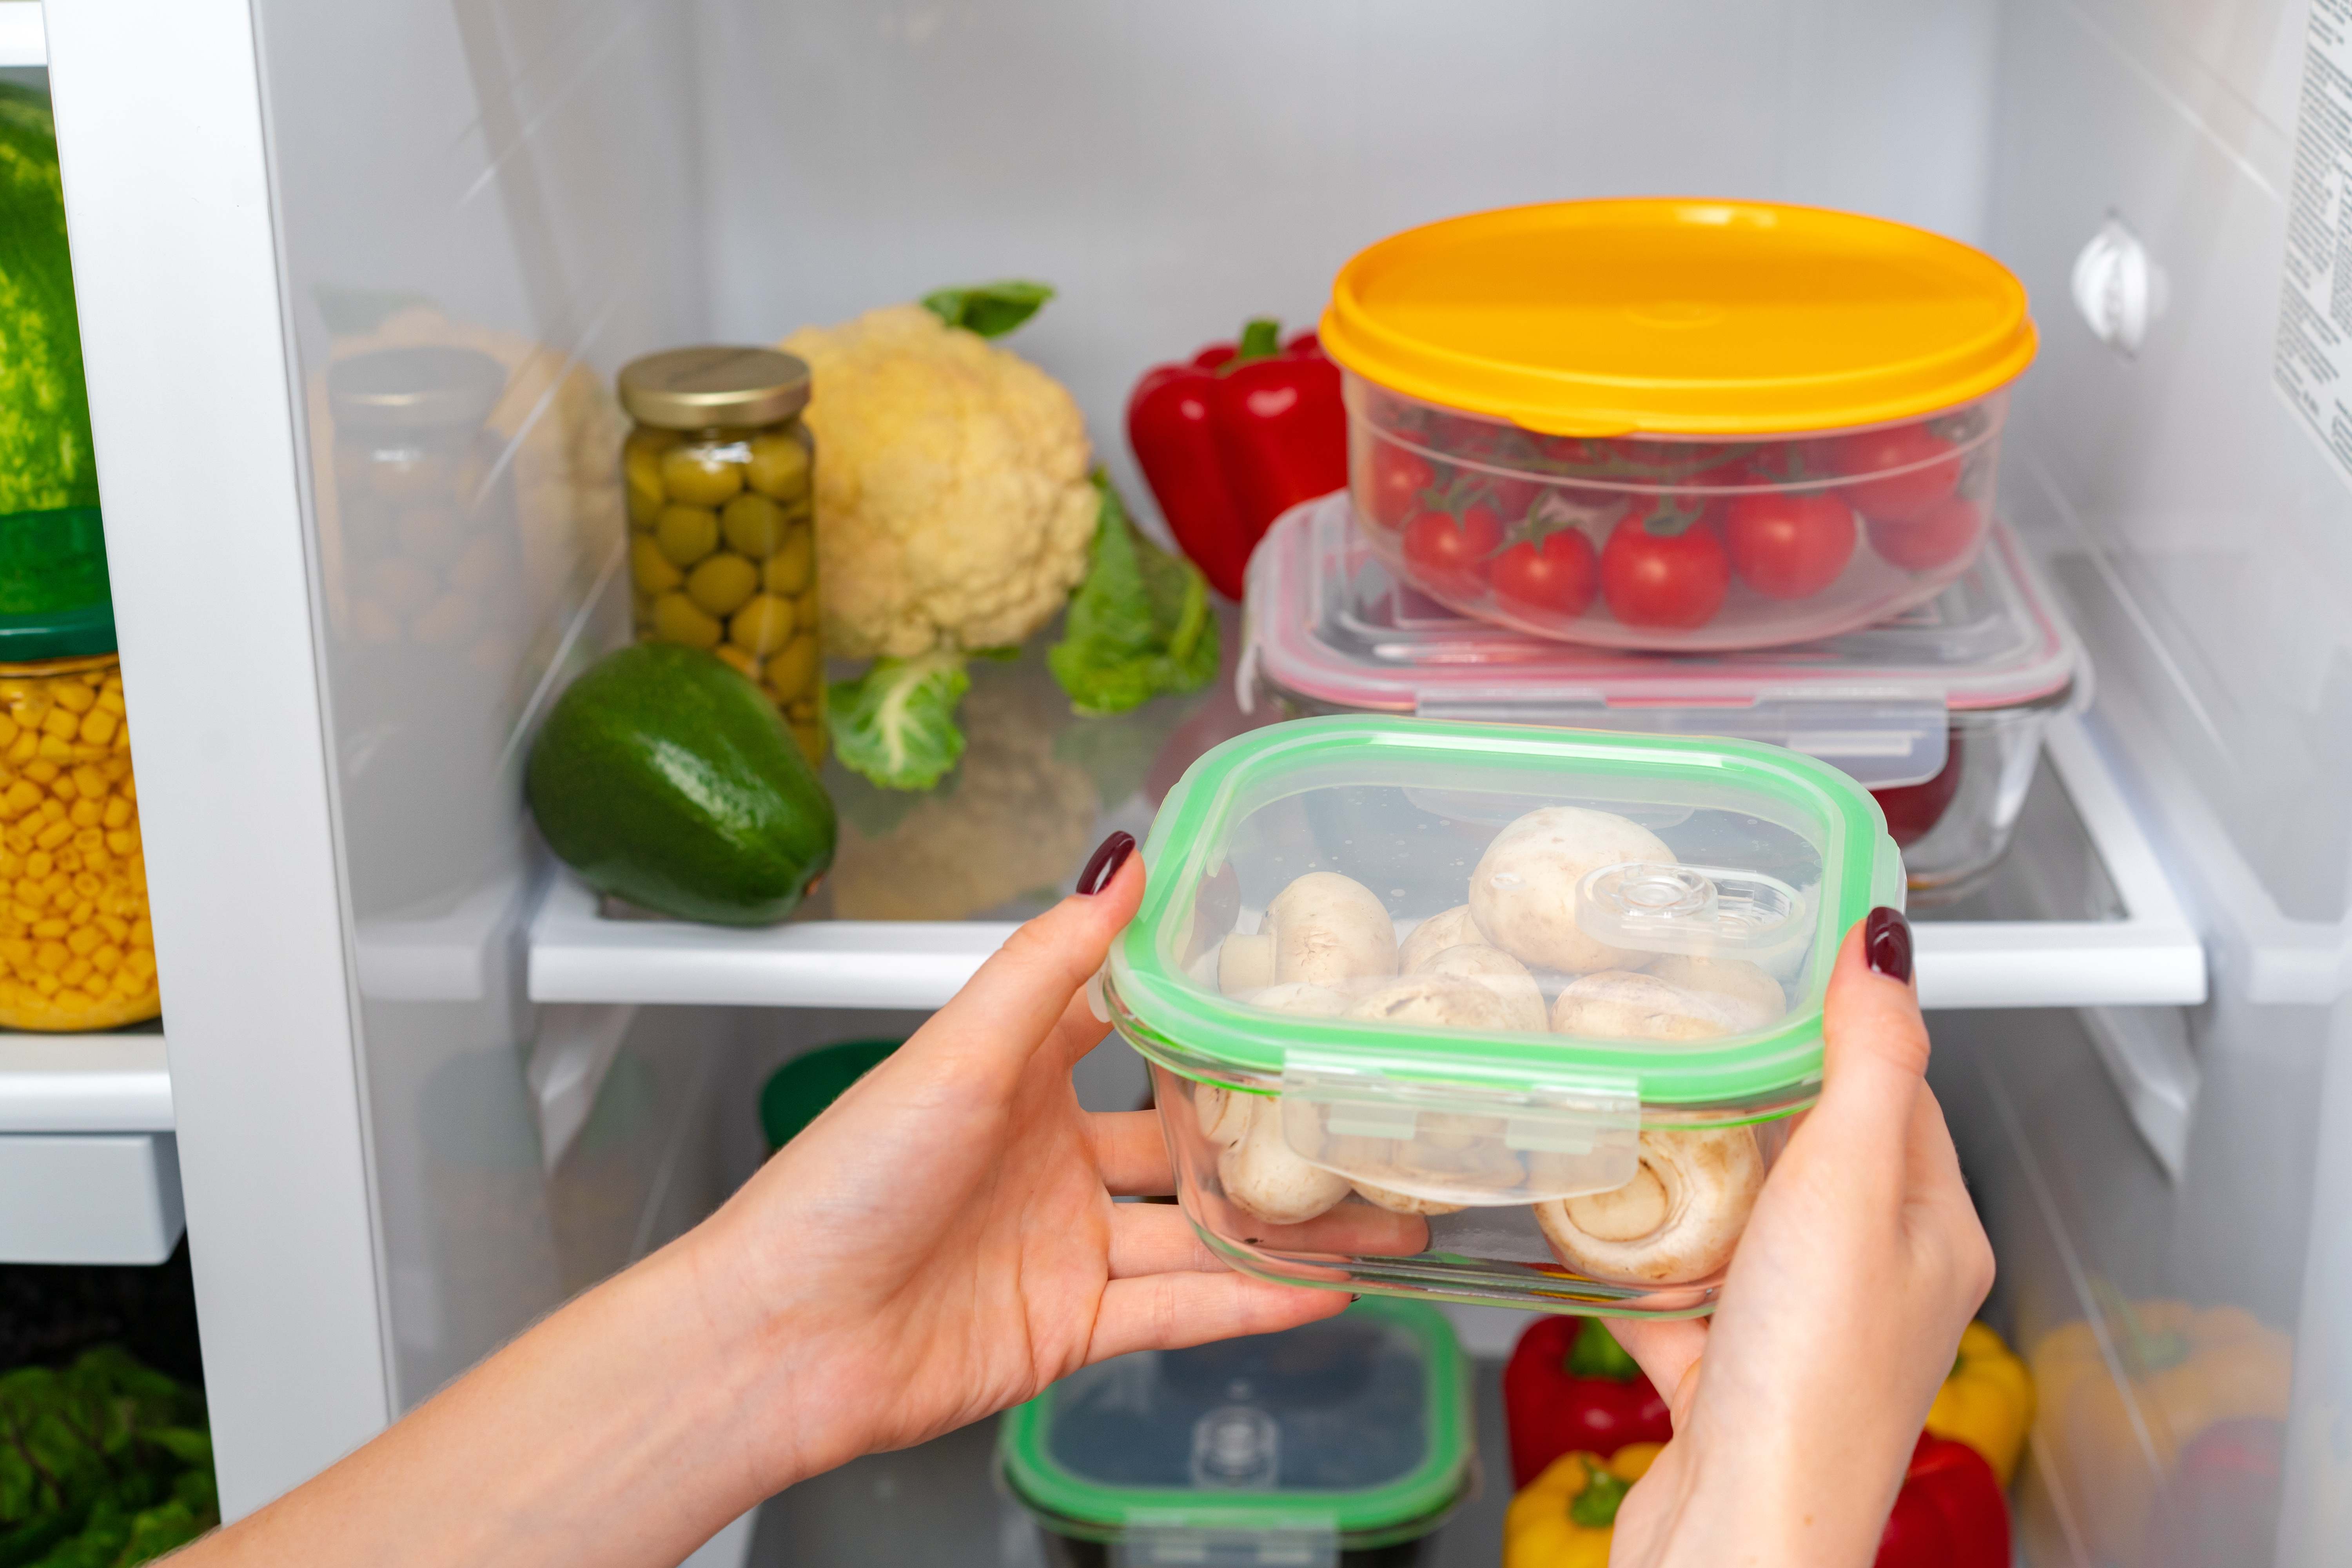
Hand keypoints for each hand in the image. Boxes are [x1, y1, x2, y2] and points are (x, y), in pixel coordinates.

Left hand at [686, 834, 1345, 1487]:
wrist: (778, 1341)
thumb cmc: (843, 1184)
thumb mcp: (958, 1052)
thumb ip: (1051, 963)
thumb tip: (1122, 857)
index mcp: (1017, 1079)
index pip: (1130, 1026)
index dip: (1207, 1007)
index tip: (1296, 985)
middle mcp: (1050, 1158)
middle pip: (1186, 1139)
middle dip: (1273, 1134)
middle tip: (1369, 1117)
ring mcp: (1064, 1247)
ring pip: (1201, 1231)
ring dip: (1288, 1227)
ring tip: (1388, 1218)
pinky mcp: (1069, 1328)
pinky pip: (1180, 1310)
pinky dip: (1251, 1305)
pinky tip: (1326, 1290)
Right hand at [1606, 909, 1994, 1567]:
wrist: (1740, 1534)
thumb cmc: (1810, 1381)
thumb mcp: (1850, 1183)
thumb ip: (1867, 1059)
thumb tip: (1887, 943)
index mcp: (1928, 1231)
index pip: (1896, 1091)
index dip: (1840, 1025)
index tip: (1778, 966)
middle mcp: (1872, 1280)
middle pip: (1808, 1152)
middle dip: (1742, 1094)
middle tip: (1675, 1031)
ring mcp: (1795, 1331)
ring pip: (1737, 1222)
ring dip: (1683, 1178)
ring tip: (1624, 1117)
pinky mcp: (1722, 1377)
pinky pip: (1675, 1295)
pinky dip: (1636, 1265)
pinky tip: (1592, 1236)